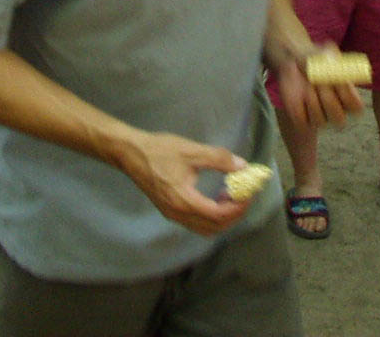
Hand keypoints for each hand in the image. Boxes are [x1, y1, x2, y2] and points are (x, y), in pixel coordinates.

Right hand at [117, 130, 251, 235]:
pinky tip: (214, 196)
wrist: (130, 153)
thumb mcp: (192, 151)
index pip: (219, 215)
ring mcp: (172, 215)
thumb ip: (219, 159)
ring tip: (230, 195)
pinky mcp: (169, 211)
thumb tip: (242, 167)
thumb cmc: (160, 150)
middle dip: (233, 214)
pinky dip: (210, 215)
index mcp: (184, 202)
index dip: (238, 207)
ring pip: (205, 228)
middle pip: (214, 227)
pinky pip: (196, 223)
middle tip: (243, 195)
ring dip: (222, 217)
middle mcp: (178, 214)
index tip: (248, 192)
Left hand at [274, 42, 364, 130]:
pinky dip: (298, 106)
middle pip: (339, 119)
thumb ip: (334, 60)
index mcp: (348, 97)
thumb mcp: (327, 53)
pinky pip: (302, 121)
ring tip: (307, 84)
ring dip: (312, 101)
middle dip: (329, 100)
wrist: (294, 60)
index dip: (348, 96)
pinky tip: (298, 93)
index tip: (339, 80)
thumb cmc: (316, 58)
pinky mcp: (302, 119)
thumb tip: (336, 70)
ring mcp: (320, 117)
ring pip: (321, 121)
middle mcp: (337, 111)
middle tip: (319, 82)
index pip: (356, 108)